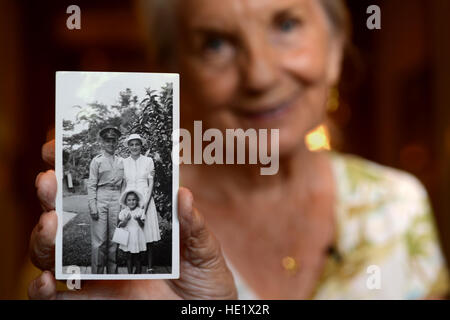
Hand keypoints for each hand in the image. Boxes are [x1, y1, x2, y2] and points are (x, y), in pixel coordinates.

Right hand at [29, 139, 236, 299]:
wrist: (201, 312)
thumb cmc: (202, 277)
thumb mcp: (202, 248)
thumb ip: (192, 226)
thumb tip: (184, 195)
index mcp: (130, 219)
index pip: (98, 190)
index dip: (79, 169)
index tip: (64, 148)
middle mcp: (106, 240)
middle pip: (66, 213)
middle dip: (52, 193)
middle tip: (50, 179)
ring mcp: (95, 270)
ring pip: (53, 249)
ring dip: (45, 234)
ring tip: (53, 221)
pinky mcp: (89, 301)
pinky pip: (55, 296)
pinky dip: (42, 288)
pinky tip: (47, 280)